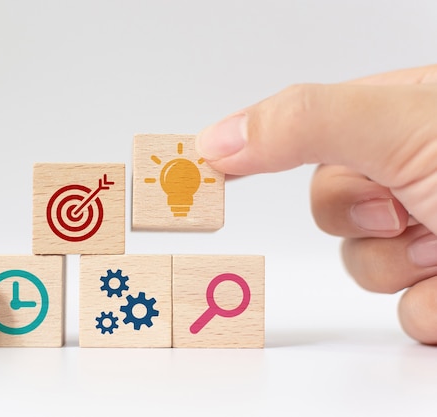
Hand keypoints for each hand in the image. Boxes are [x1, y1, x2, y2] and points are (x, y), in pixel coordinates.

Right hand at [195, 64, 436, 344]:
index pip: (302, 133)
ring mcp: (436, 231)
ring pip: (367, 267)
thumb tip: (215, 137)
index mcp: (400, 116)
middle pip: (332, 210)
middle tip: (410, 205)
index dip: (260, 153)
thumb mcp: (403, 123)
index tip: (204, 173)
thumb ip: (302, 122)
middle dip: (364, 222)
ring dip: (402, 268)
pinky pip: (409, 312)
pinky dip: (435, 308)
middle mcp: (415, 171)